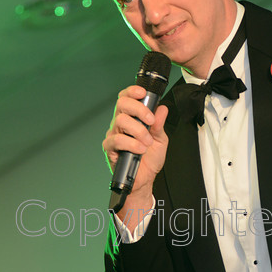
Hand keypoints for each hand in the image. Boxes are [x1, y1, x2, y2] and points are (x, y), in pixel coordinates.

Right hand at [103, 85, 168, 211]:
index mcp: (132, 118)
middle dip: (139, 109)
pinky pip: (116, 140)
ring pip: (121, 121)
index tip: (143, 92)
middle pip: (122, 104)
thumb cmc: (150, 159)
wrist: (145, 179)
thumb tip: (161, 109)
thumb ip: (159, 124)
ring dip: (138, 130)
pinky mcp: (110, 148)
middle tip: (150, 121)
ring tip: (147, 141)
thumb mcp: (160, 139)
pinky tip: (140, 149)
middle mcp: (121, 124)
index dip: (132, 91)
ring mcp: (114, 135)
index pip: (127, 98)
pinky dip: (131, 143)